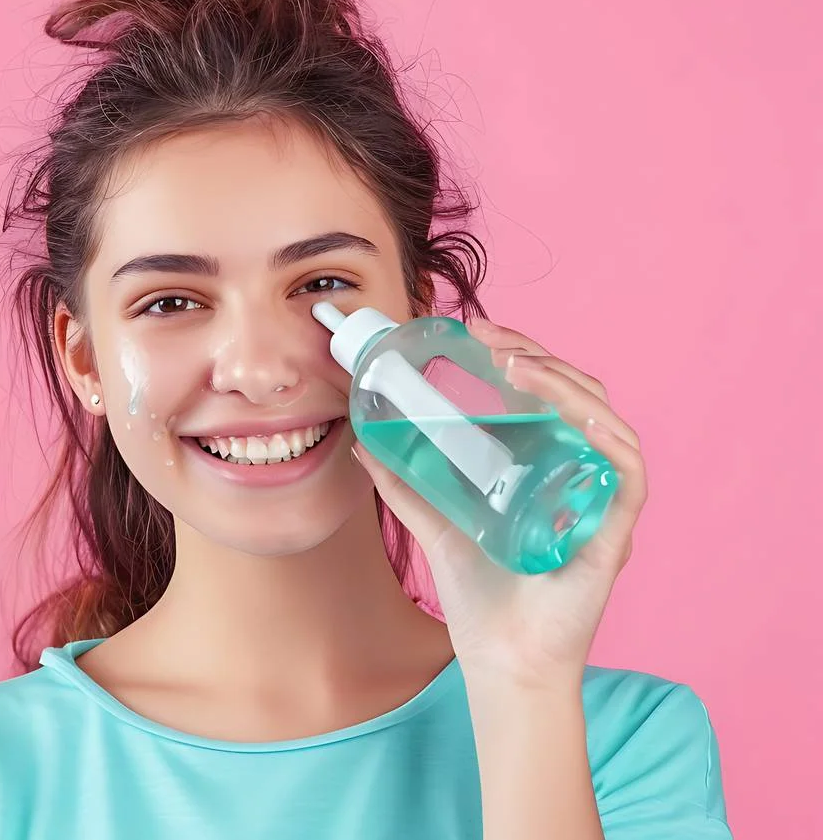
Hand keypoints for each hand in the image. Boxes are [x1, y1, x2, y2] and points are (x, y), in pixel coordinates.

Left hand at [352, 317, 647, 689]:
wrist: (500, 660)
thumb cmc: (481, 599)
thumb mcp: (436, 526)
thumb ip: (406, 485)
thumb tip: (365, 444)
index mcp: (549, 467)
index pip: (548, 393)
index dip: (521, 353)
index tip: (478, 330)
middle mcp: (583, 475)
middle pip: (577, 396)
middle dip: (537, 354)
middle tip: (490, 335)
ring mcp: (602, 500)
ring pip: (604, 420)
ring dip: (564, 383)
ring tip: (516, 363)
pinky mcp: (616, 532)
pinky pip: (628, 470)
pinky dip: (605, 435)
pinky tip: (574, 412)